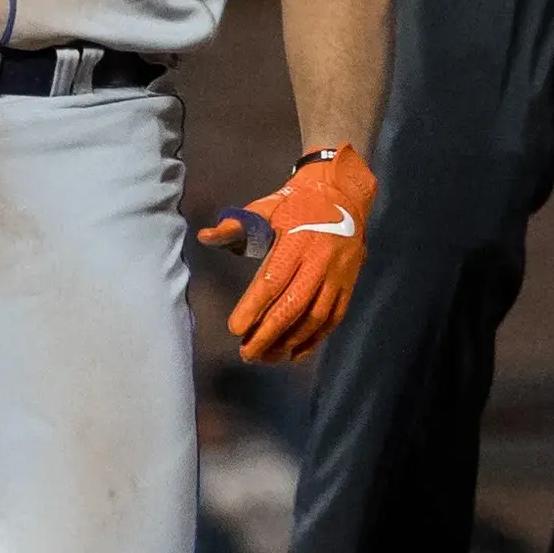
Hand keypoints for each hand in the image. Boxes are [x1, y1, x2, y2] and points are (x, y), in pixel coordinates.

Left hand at [198, 149, 375, 363]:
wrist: (343, 195)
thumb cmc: (295, 204)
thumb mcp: (265, 208)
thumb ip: (235, 226)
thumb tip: (205, 236)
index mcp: (295, 243)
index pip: (272, 282)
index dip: (253, 308)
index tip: (235, 329)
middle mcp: (319, 262)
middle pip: (293, 307)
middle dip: (268, 334)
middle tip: (246, 353)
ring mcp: (337, 276)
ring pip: (315, 318)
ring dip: (290, 342)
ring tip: (267, 357)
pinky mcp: (349, 285)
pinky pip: (333, 319)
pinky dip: (315, 340)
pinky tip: (296, 353)